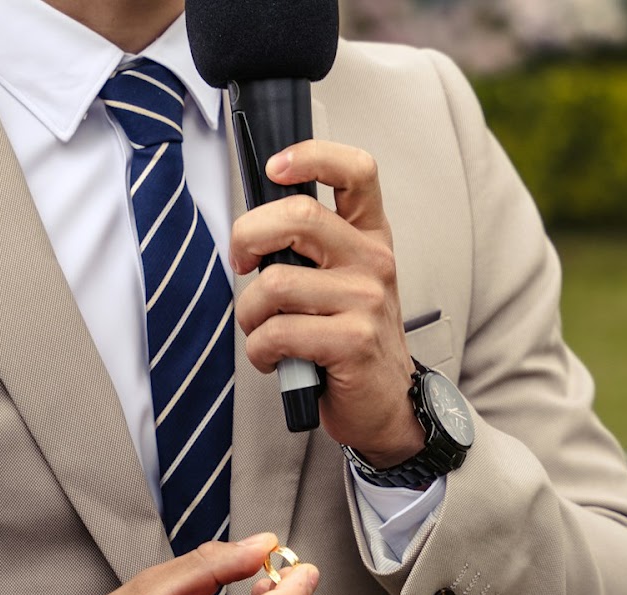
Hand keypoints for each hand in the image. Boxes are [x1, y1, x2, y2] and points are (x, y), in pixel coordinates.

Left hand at [231, 141, 424, 468]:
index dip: (311, 156)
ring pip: (275, 283)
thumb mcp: (341, 285)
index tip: (274, 168)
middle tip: (240, 263)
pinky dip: (260, 350)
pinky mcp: (353, 341)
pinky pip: (279, 332)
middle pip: (298, 216)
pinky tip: (272, 359)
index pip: (356, 171)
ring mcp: (367, 301)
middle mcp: (374, 261)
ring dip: (250, 312)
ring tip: (261, 330)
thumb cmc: (349, 342)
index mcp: (370, 237)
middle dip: (247, 237)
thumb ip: (309, 252)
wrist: (387, 406)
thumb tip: (250, 233)